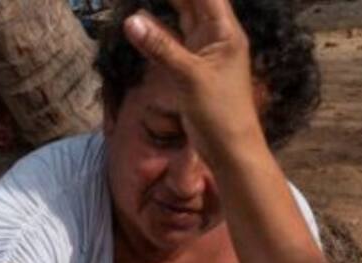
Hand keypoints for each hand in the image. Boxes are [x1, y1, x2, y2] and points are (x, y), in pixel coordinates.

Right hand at [122, 0, 262, 165]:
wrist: (231, 150)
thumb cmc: (220, 114)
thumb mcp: (189, 77)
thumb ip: (160, 47)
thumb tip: (130, 19)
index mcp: (224, 31)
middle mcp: (215, 35)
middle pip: (193, 1)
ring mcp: (204, 51)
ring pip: (182, 17)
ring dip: (165, 4)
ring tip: (134, 2)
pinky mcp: (192, 67)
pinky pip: (172, 41)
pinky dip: (157, 31)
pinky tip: (140, 20)